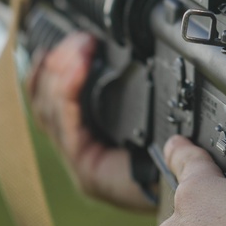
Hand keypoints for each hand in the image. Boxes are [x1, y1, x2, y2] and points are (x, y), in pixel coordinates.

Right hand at [26, 32, 154, 210]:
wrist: (182, 183)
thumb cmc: (167, 148)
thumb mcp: (138, 110)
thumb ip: (119, 89)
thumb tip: (105, 50)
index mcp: (84, 134)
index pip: (48, 101)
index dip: (43, 72)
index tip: (50, 46)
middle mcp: (75, 149)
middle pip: (44, 103)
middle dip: (58, 65)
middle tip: (79, 41)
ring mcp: (78, 161)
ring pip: (51, 113)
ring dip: (63, 75)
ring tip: (80, 50)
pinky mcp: (87, 170)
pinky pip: (68, 129)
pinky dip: (69, 97)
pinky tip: (77, 73)